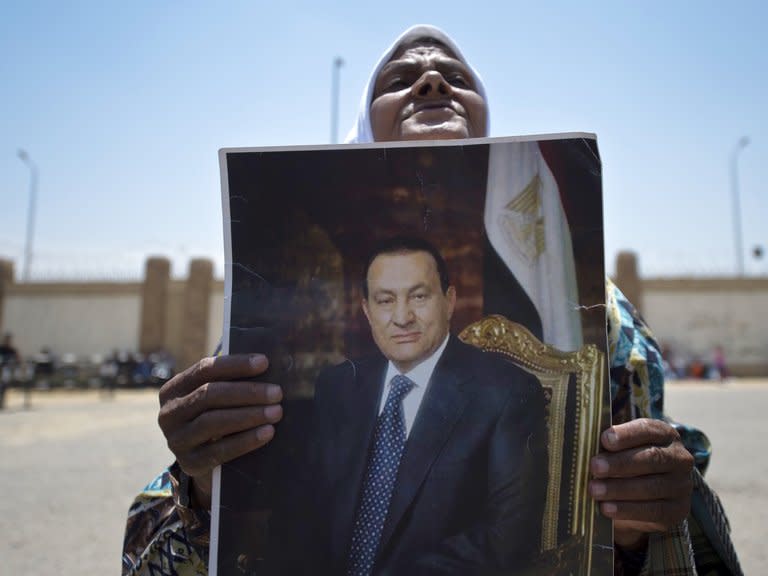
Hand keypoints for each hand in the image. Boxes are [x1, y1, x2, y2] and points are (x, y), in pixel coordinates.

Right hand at [158, 354, 282, 509]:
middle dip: (247, 392)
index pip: (204, 369)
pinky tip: (267, 432)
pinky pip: (220, 451)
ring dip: (249, 415)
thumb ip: (231, 381)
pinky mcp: (190, 463)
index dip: (235, 365)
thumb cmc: (217, 415)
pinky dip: (246, 440)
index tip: (264, 362)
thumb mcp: (216, 397)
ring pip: (213, 422)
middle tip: (277, 393)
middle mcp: (169, 414)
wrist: (204, 459)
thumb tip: (264, 366)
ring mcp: (177, 440)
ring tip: (276, 412)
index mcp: (174, 389)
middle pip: (209, 395)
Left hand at [589, 418, 693, 549]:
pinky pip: (654, 510)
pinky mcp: (678, 510)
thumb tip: (583, 444)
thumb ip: (608, 445)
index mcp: (664, 434)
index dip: (626, 434)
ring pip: (652, 486)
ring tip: (594, 490)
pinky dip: (628, 510)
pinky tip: (606, 508)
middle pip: (651, 458)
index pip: (648, 429)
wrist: (642, 497)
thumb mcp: (619, 449)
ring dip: (619, 489)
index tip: (605, 439)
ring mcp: (682, 485)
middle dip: (620, 463)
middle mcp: (679, 458)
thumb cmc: (625, 462)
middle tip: (594, 466)